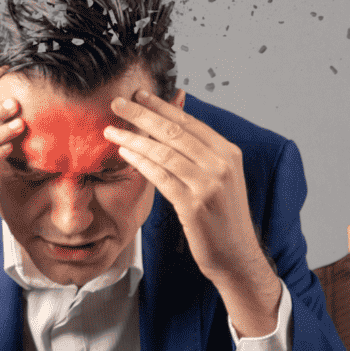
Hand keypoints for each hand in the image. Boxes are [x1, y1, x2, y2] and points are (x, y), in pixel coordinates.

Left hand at [104, 89, 280, 333]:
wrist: (238, 256)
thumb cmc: (223, 216)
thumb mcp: (220, 177)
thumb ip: (200, 153)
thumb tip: (172, 125)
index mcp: (228, 152)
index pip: (189, 122)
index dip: (162, 106)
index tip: (140, 94)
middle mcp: (221, 164)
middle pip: (174, 131)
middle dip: (142, 114)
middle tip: (118, 103)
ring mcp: (209, 184)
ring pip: (164, 152)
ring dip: (134, 138)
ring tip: (111, 130)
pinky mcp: (194, 205)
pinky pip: (161, 176)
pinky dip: (140, 162)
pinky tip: (124, 153)